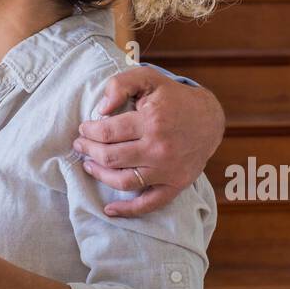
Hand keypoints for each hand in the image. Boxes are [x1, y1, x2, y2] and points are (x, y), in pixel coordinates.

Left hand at [73, 67, 224, 216]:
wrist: (209, 119)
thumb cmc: (173, 97)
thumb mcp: (148, 78)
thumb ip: (121, 84)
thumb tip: (101, 109)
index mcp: (151, 121)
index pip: (108, 132)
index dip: (89, 131)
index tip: (83, 129)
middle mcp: (159, 149)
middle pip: (111, 157)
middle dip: (89, 151)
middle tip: (80, 145)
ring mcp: (168, 170)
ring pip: (123, 181)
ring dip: (100, 175)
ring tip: (88, 165)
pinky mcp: (175, 185)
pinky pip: (148, 204)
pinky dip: (127, 211)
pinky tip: (109, 210)